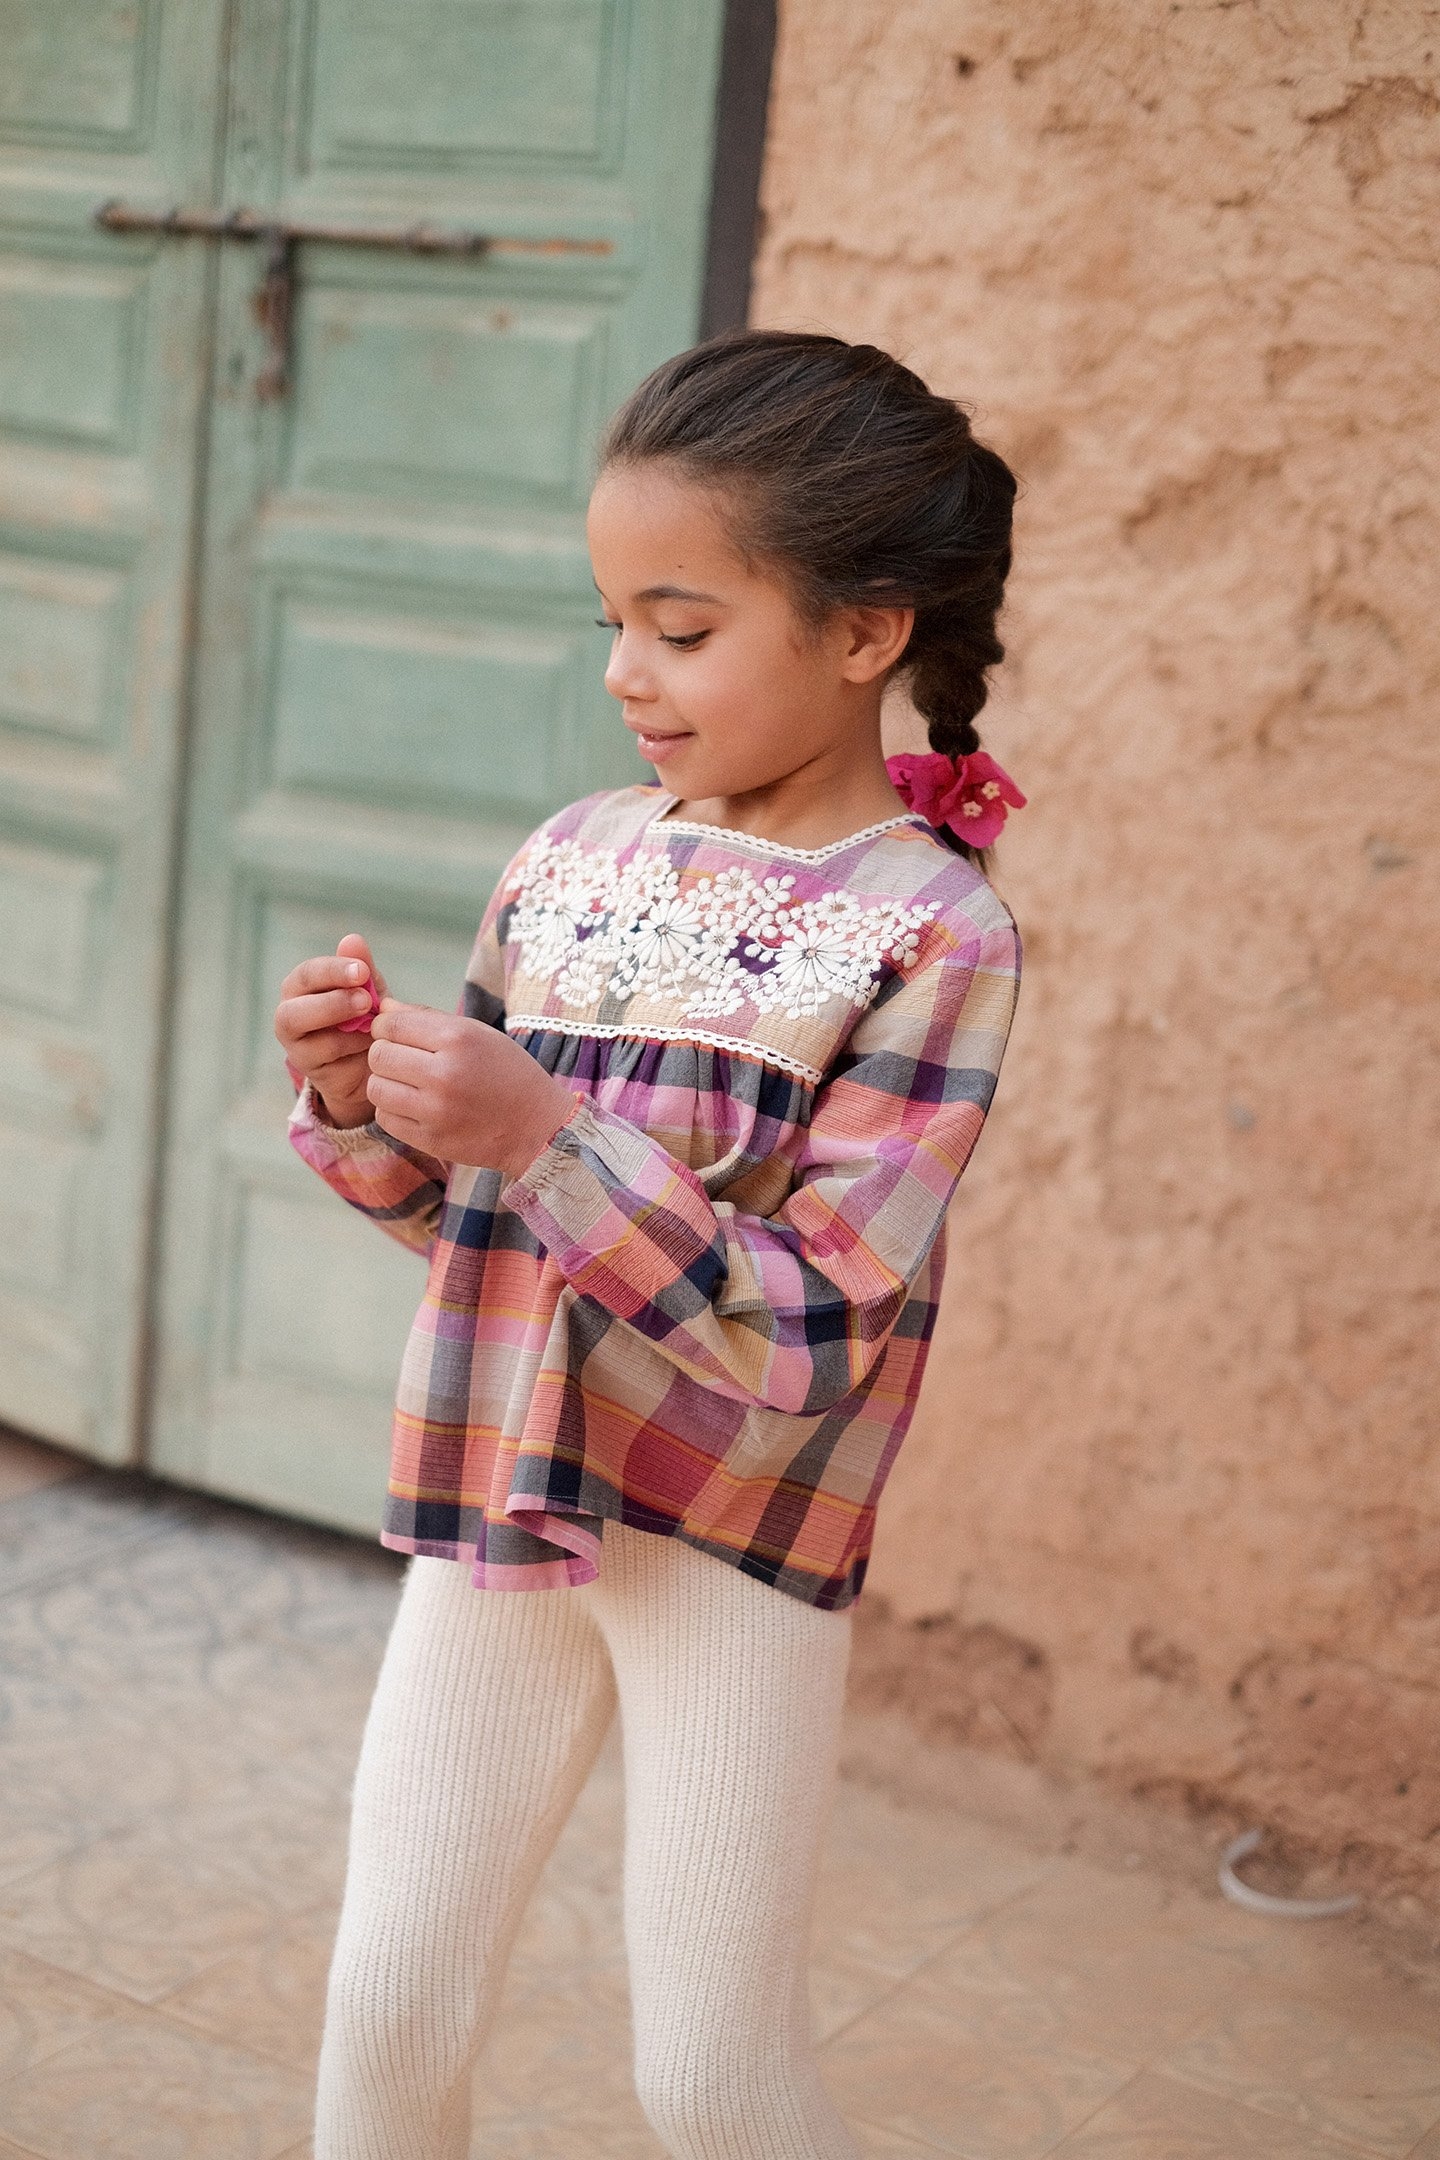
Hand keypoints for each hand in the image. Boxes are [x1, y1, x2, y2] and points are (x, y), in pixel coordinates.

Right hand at [274, 934, 388, 1128]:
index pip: (307, 974)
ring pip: (304, 1035)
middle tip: (366, 1000)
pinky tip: (371, 1042)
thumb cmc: (366, 1015)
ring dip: (341, 1026)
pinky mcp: (309, 1068)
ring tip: (371, 1021)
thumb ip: (360, 967)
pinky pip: (325, 1057)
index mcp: (302, 988)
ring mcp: (296, 1045)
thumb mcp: (369, 989)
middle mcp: (290, 1014)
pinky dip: (351, 1047)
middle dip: (330, 1002)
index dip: (332, 971)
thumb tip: (352, 939)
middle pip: (292, 1009)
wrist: (373, 1061)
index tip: (362, 971)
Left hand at [367, 1002, 576, 1179]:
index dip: (386, 1027)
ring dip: (387, 1083)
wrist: (537, 1127)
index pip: (391, 1024)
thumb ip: (428, 1018)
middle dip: (386, 1054)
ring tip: (409, 1084)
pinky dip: (394, 1110)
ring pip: (376, 1088)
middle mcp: (444, 1074)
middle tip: (405, 1061)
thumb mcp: (477, 1034)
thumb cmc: (507, 1073)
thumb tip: (383, 1009)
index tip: (396, 1034)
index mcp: (458, 1039)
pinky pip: (385, 1118)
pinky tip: (416, 1107)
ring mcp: (436, 1111)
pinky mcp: (430, 1140)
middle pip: (378, 1056)